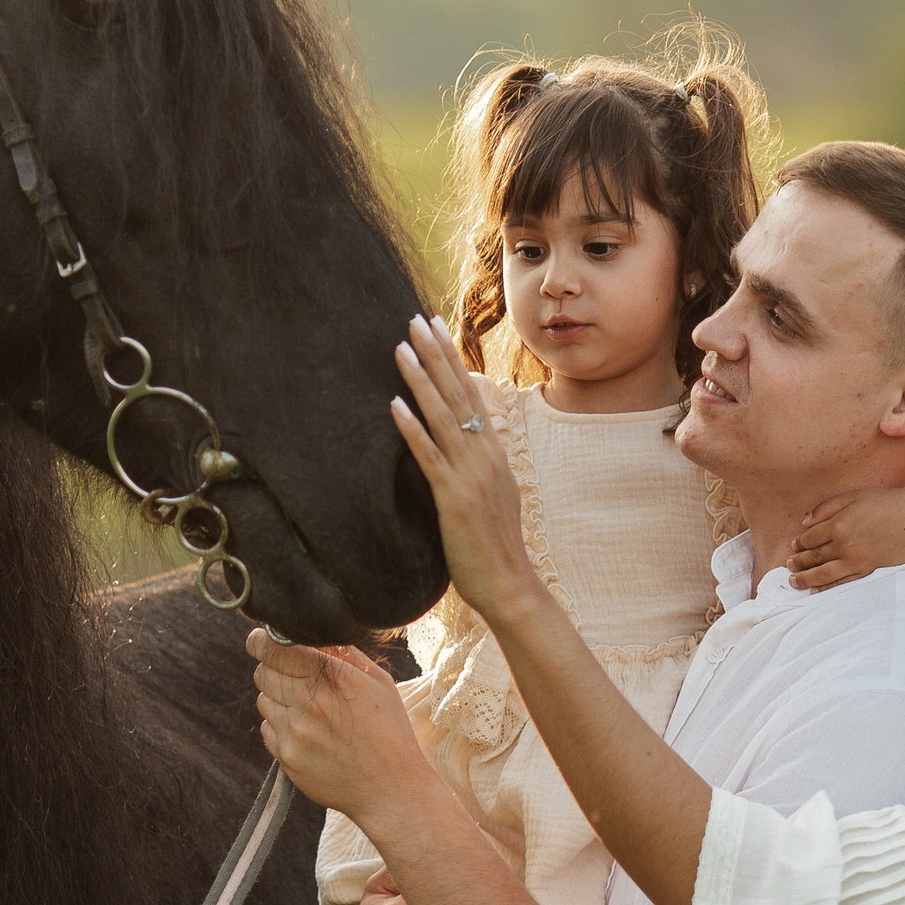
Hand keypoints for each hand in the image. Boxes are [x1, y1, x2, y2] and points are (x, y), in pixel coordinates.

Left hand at [251, 629, 432, 819]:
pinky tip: (307, 732)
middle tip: (293, 675)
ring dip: (277, 698)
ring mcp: (294, 734)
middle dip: (273, 668)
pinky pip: (267, 729)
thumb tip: (313, 635)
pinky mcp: (286, 759)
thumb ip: (343, 654)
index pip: (275, 649)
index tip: (262, 639)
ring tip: (307, 708)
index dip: (263, 640)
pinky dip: (280, 725)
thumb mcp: (378, 682)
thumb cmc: (389, 731)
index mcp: (332, 679)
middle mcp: (308, 704)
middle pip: (263, 672)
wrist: (390, 789)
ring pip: (263, 700)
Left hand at [389, 316, 545, 625]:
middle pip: (459, 393)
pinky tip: (394, 406)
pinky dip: (412, 429)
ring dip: (420, 379)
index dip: (452, 359)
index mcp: (493, 453)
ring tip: (401, 348)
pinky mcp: (455, 498)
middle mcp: (485, 455)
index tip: (436, 328)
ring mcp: (471, 475)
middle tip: (416, 318)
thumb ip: (474, 467)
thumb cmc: (493, 547)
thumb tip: (456, 445)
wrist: (510, 585)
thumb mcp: (489, 496)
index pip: (471, 393)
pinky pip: (430, 457)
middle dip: (437, 353)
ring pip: (443, 416)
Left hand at [786, 487, 903, 590]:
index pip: (810, 538)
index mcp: (838, 524)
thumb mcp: (854, 496)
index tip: (793, 546)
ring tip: (793, 581)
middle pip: (814, 556)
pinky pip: (842, 581)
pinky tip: (815, 590)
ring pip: (823, 573)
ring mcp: (856, 559)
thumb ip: (826, 508)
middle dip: (798, 562)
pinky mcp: (868, 569)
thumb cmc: (886, 502)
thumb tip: (804, 523)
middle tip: (788, 565)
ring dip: (805, 578)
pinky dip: (826, 587)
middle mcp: (844, 544)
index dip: (799, 543)